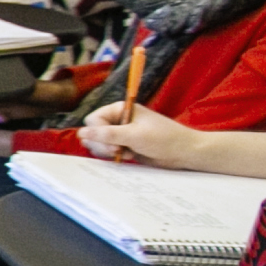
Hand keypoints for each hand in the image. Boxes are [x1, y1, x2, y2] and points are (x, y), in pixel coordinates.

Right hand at [79, 103, 200, 169]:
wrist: (184, 152)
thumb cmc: (163, 139)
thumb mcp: (133, 135)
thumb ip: (106, 135)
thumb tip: (81, 133)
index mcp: (121, 109)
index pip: (93, 119)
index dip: (97, 132)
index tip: (112, 142)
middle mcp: (119, 120)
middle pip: (94, 132)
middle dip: (103, 144)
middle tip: (118, 151)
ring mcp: (121, 133)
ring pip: (99, 143)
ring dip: (109, 151)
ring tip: (126, 153)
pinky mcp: (125, 145)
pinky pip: (108, 151)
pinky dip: (115, 155)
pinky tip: (129, 156)